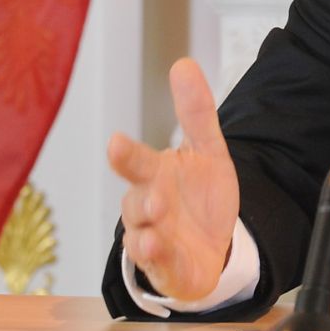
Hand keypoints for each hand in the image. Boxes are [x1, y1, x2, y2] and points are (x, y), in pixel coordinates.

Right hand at [108, 57, 240, 301]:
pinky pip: (155, 264)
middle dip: (140, 197)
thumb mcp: (208, 151)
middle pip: (134, 201)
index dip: (126, 155)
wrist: (214, 246)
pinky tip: (154, 248)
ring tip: (156, 219)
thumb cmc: (199, 196)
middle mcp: (147, 207)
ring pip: (140, 234)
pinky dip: (154, 257)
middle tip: (152, 193)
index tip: (116, 142)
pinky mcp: (164, 267)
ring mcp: (152, 239)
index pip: (137, 163)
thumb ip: (196, 112)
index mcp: (154, 176)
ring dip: (146, 229)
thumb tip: (184, 63)